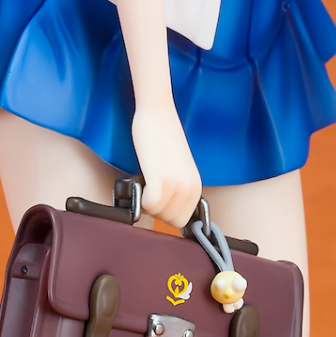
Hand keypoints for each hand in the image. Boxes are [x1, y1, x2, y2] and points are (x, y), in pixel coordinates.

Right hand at [131, 100, 201, 227]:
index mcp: (196, 187)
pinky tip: (140, 182)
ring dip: (146, 203)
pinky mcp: (160, 179)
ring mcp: (177, 185)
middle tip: (148, 189)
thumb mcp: (178, 170)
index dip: (165, 213)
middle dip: (155, 210)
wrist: (158, 115)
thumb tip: (166, 209)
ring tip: (145, 182)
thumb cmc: (162, 138)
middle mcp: (190, 188)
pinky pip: (148, 205)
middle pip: (169, 221)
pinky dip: (140, 198)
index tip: (156, 198)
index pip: (181, 221)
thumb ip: (177, 190)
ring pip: (157, 214)